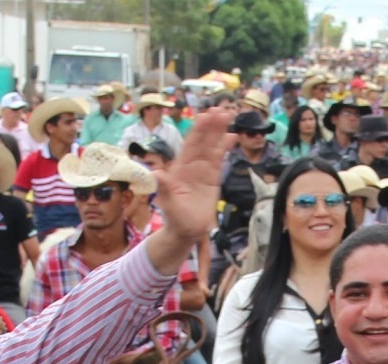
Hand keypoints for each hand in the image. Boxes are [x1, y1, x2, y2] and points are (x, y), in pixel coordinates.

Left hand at [148, 111, 231, 258]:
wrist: (186, 230)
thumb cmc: (175, 217)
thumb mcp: (168, 202)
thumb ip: (164, 186)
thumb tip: (155, 173)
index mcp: (180, 168)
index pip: (190, 145)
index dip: (198, 130)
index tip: (205, 116)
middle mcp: (191, 165)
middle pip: (203, 141)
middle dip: (211, 125)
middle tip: (220, 109)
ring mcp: (203, 170)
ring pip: (212, 146)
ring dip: (219, 131)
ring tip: (227, 115)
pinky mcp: (213, 177)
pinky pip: (219, 158)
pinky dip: (225, 147)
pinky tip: (232, 136)